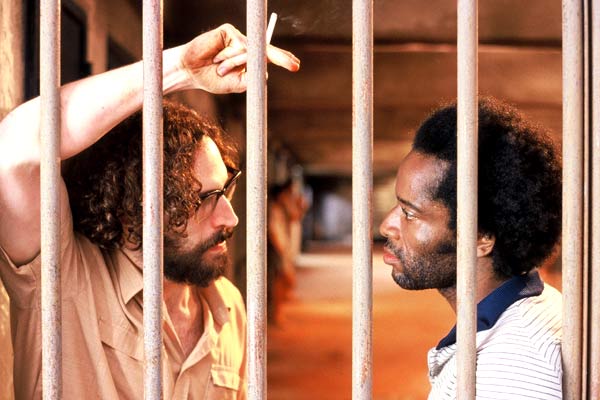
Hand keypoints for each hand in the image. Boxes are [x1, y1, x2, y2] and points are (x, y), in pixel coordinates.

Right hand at [180, 24, 299, 93]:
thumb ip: (250, 80)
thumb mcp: (236, 85)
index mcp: (250, 60)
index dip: (282, 59)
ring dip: (235, 64)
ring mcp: (238, 38)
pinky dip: (228, 56)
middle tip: (293, 65)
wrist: (191, 72)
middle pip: (267, 49)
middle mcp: (246, 47)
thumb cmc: (212, 79)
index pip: (269, 57)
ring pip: (249, 52)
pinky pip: (237, 45)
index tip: (295, 65)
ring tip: (219, 69)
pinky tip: (217, 60)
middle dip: (280, 58)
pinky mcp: (229, 32)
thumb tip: (265, 72)